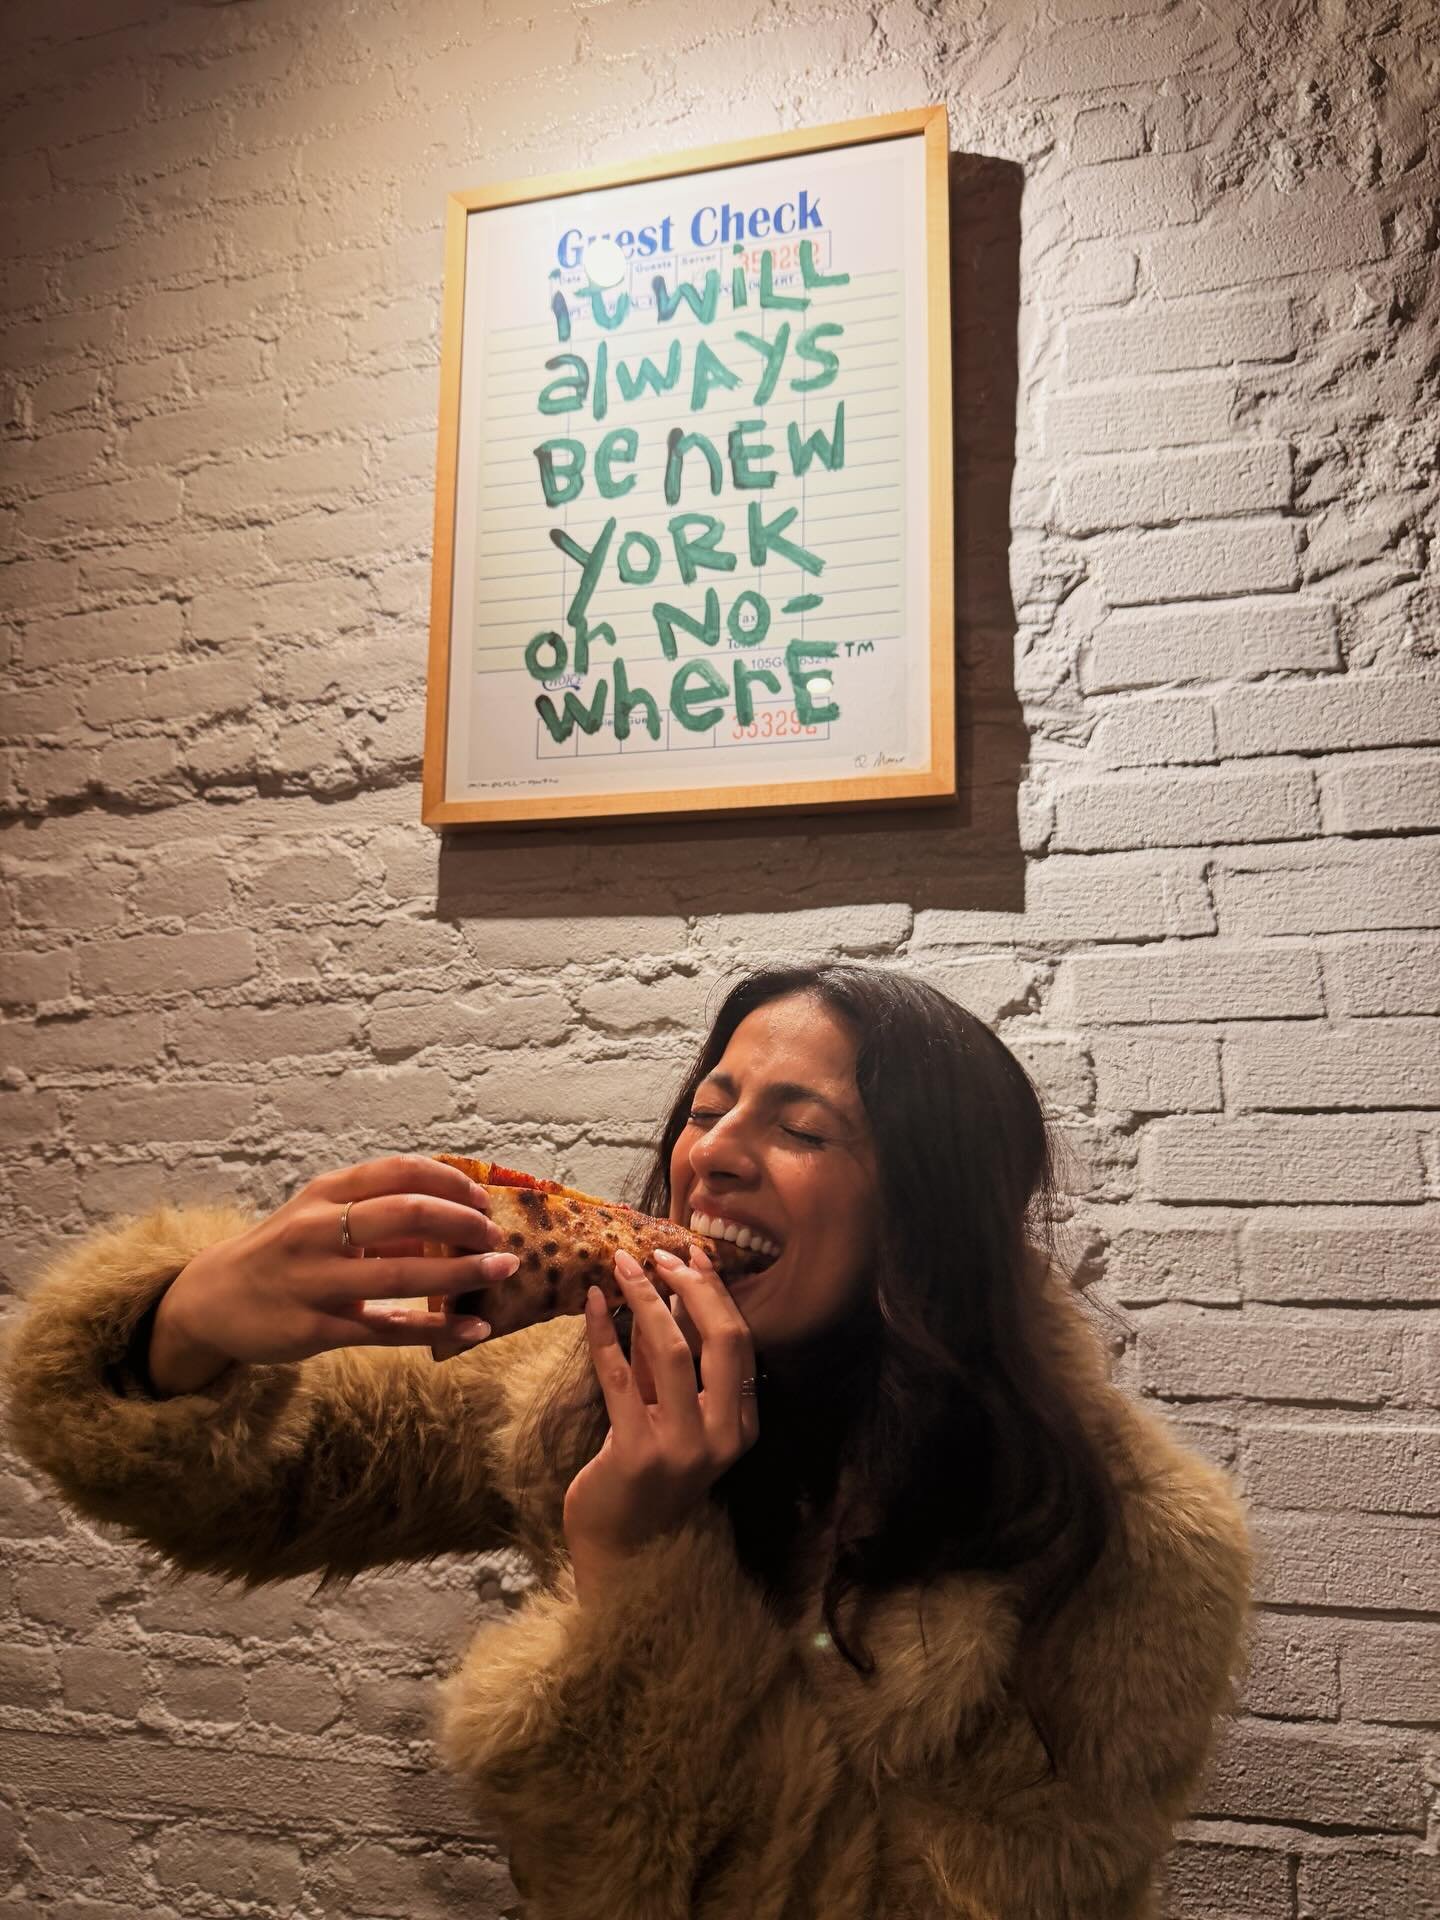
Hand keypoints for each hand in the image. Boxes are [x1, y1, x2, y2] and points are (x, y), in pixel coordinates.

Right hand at [152, 1154, 520, 1382]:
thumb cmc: (283, 1252)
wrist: (210, 1301)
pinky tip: (473, 1330)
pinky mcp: (314, 1329)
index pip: (399, 1171)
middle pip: (406, 1213)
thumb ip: (379, 1215)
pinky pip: (387, 1330)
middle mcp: (318, 1230)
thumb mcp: (321, 1218)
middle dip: (464, 1224)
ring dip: (461, 1272)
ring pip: (401, 1273)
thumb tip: (454, 1216)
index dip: (450, 1182)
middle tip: (498, 1238)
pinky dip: (436, 1329)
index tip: (482, 1199)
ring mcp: (315, 1280)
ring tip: (503, 1271)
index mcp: (325, 1194)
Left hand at [562, 1243, 759, 1594]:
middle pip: (721, 1340)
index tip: (693, 1256)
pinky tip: (592, 1304)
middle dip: (691, 1287)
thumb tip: (661, 1297)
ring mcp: (682, 1447)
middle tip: (659, 1254)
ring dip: (646, 1300)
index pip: (741, 1343)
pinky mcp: (637, 1452)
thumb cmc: (646, 1479)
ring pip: (672, 1351)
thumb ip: (668, 1367)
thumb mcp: (669, 1418)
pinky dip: (604, 1333)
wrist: (622, 1551)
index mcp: (741, 1426)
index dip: (717, 1294)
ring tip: (622, 1266)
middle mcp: (721, 1436)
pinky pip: (619, 1377)